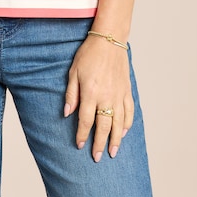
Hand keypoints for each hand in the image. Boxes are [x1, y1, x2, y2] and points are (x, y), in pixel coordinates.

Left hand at [64, 35, 134, 161]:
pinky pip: (129, 111)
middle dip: (99, 143)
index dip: (82, 134)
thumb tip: (67, 113)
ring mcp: (119, 94)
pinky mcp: (127, 90)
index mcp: (90, 93)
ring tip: (113, 152)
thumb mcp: (74, 71)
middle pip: (103, 126)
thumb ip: (71, 93)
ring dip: (115, 139)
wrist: (109, 39)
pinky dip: (127, 124)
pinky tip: (123, 132)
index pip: (85, 120)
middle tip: (97, 157)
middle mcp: (106, 97)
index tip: (79, 145)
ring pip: (118, 123)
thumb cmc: (89, 53)